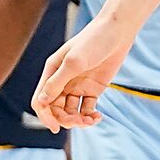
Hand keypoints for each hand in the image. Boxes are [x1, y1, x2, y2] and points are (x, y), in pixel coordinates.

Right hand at [32, 14, 135, 131]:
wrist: (118, 32)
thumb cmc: (94, 41)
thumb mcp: (74, 62)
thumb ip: (58, 82)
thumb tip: (42, 101)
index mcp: (52, 72)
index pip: (41, 100)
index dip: (45, 116)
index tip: (56, 127)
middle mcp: (62, 81)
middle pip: (55, 109)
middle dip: (65, 120)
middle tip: (79, 122)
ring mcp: (78, 85)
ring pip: (71, 112)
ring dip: (78, 120)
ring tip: (91, 120)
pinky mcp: (93, 89)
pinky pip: (87, 108)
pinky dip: (90, 116)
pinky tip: (97, 117)